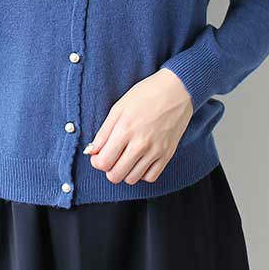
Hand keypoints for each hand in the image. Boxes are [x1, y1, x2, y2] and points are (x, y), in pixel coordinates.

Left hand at [83, 68, 193, 183]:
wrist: (177, 90)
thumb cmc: (146, 95)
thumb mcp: (118, 108)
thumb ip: (103, 132)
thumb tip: (91, 151)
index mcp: (125, 130)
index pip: (103, 162)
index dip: (96, 162)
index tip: (98, 155)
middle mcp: (140, 144)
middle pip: (115, 175)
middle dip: (108, 169)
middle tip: (111, 157)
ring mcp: (156, 151)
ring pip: (132, 179)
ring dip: (124, 172)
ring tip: (125, 158)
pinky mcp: (167, 154)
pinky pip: (150, 177)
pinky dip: (142, 173)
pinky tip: (140, 160)